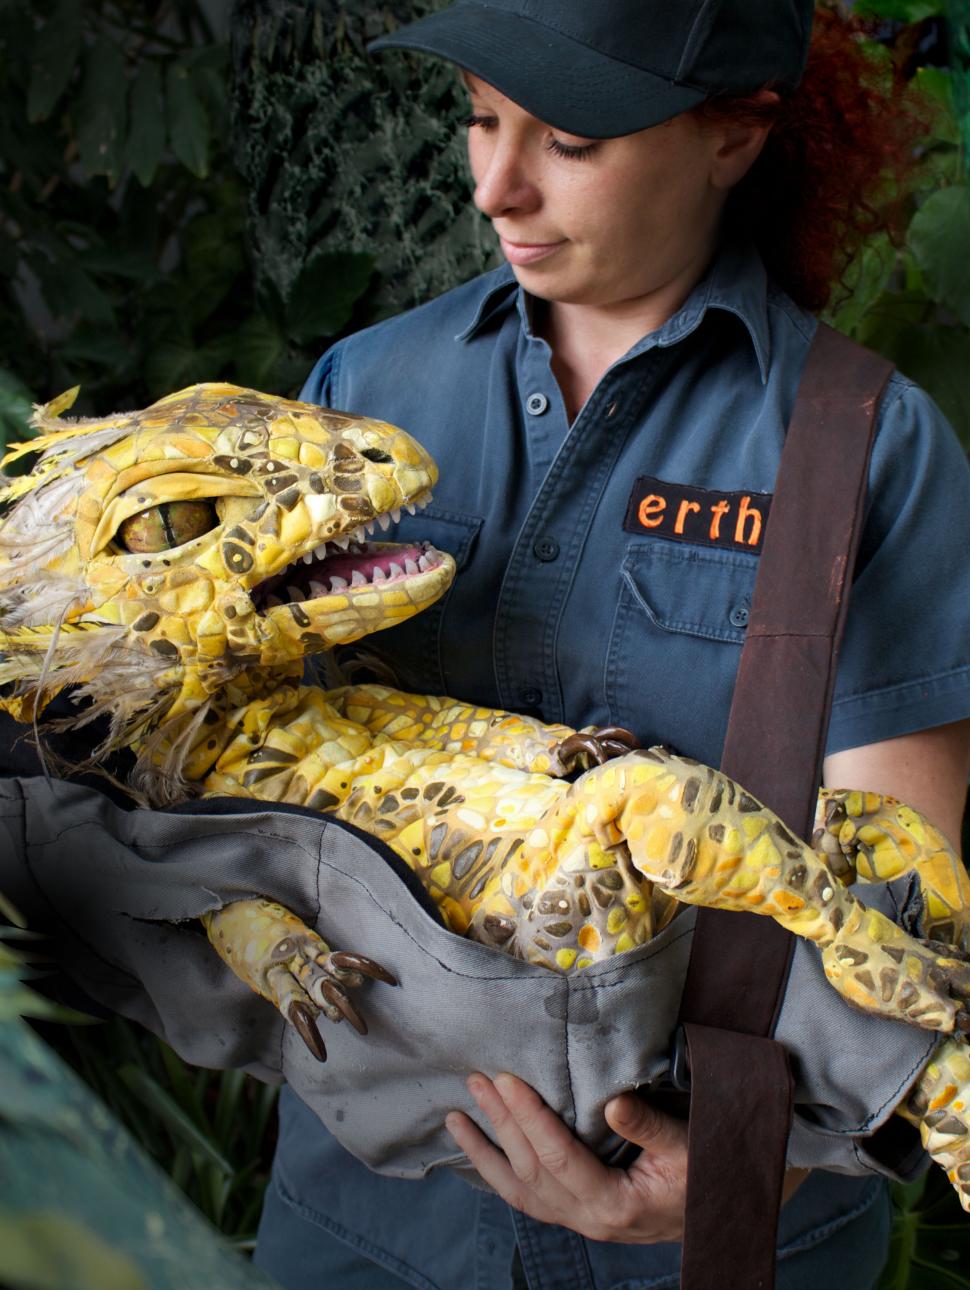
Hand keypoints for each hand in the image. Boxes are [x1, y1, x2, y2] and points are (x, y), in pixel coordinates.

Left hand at [445, 1072, 688, 1243]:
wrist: (715, 1216)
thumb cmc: (706, 1176)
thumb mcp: (688, 1148)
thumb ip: (650, 1127)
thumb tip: (612, 1101)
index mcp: (614, 1203)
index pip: (558, 1156)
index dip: (530, 1117)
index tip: (506, 1080)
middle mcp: (588, 1219)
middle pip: (531, 1169)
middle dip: (501, 1122)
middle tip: (477, 1080)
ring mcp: (578, 1222)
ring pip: (520, 1190)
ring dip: (486, 1152)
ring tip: (456, 1117)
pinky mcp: (575, 1216)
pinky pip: (528, 1199)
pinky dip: (499, 1174)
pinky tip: (480, 1151)